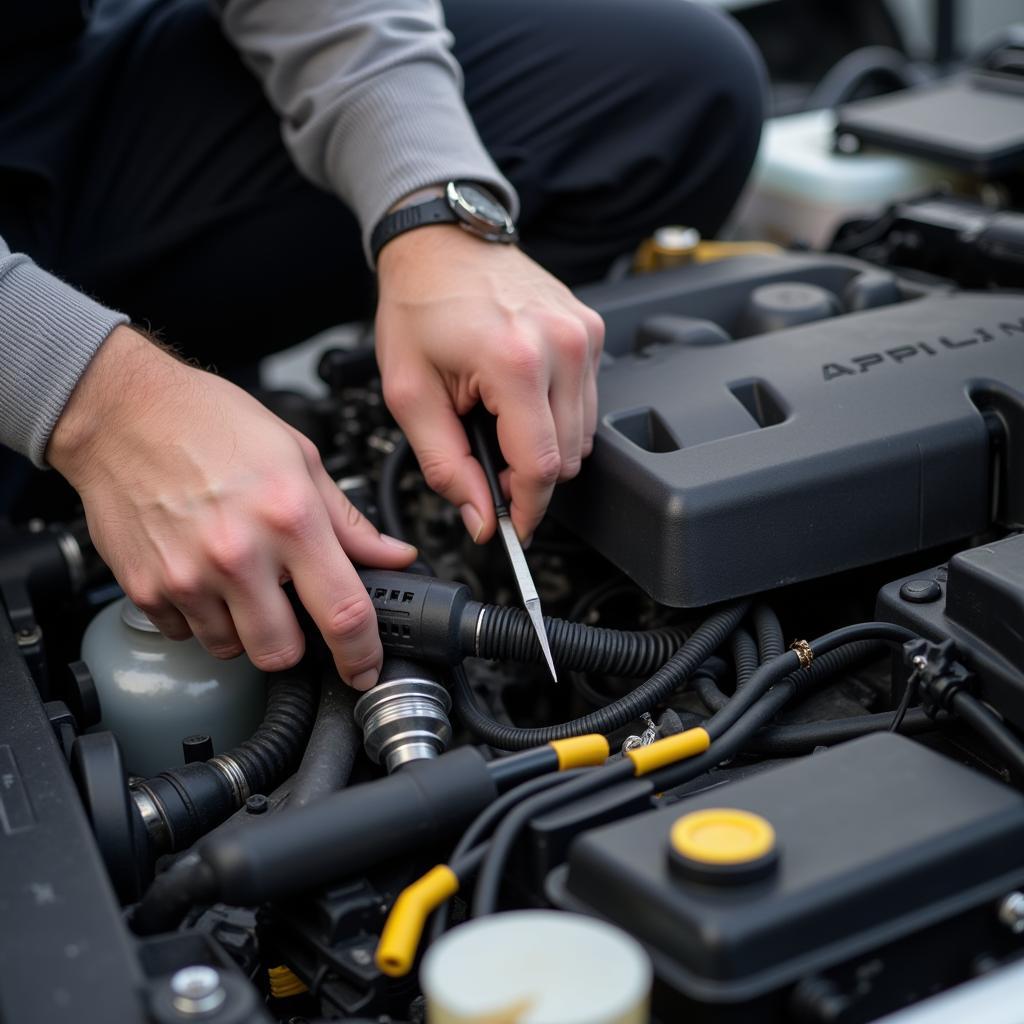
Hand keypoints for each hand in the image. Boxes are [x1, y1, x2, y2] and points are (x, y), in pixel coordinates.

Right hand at [48, 326, 416, 687]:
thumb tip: (393, 556)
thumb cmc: (210, 423)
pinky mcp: (144, 588)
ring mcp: (187, 576)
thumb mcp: (298, 456)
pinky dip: (199, 616)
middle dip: (295, 642)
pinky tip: (201, 574)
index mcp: (289, 517)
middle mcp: (238, 553)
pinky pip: (185, 634)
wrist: (123, 411)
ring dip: (243, 628)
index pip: (343, 612)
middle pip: (282, 653)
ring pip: (231, 649)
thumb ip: (349, 520)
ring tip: (239, 578)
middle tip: (290, 609)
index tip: (365, 668)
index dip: (362, 654)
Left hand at [375, 226, 603, 542]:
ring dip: (546, 447)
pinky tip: (522, 398)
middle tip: (490, 464)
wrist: (441, 244)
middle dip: (531, 477)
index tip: (515, 525)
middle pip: (569, 457)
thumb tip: (481, 517)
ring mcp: (583, 335)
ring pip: (585, 436)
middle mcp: (561, 345)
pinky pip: (589, 402)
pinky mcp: (592, 331)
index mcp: (514, 361)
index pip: (540, 466)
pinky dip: (558, 416)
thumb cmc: (420, 306)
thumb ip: (445, 465)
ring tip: (502, 423)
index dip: (527, 508)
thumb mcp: (410, 394)